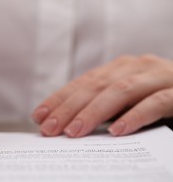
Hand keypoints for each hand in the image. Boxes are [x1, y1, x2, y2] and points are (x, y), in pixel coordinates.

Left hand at [31, 55, 172, 136]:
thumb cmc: (162, 98)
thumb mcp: (129, 99)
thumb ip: (106, 105)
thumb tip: (68, 123)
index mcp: (121, 67)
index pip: (83, 82)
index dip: (59, 98)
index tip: (38, 115)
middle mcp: (136, 66)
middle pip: (96, 86)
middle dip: (69, 107)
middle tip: (50, 128)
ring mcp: (160, 75)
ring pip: (121, 91)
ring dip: (95, 112)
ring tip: (75, 132)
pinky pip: (157, 102)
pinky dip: (136, 116)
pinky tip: (118, 131)